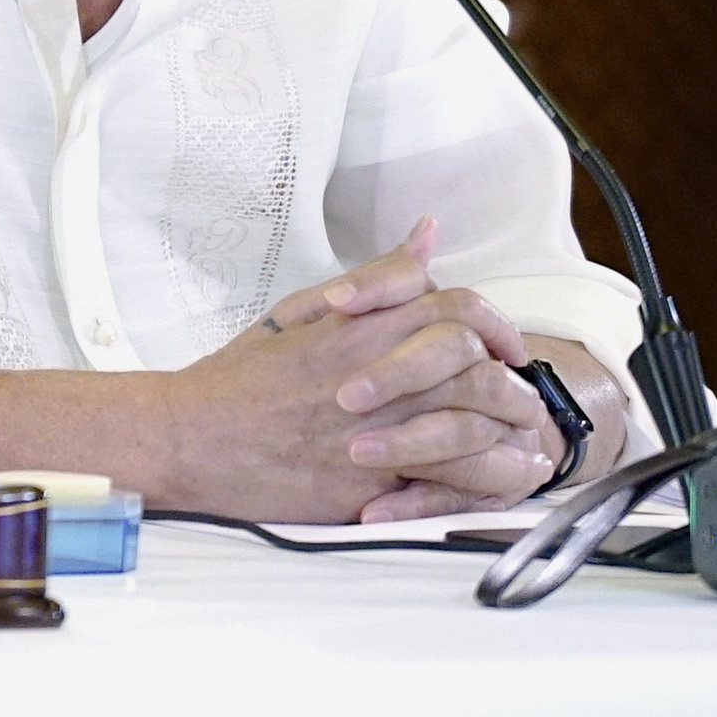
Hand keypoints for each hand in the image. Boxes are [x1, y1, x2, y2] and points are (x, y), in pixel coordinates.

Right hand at [140, 218, 549, 521]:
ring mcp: (374, 430)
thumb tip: (426, 234)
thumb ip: (374, 278)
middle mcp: (374, 375)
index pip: (454, 309)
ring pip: (472, 424)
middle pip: (475, 366)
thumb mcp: (301, 310)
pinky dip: (487, 482)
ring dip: (509, 432)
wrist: (191, 437)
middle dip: (513, 382)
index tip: (504, 345)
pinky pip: (448, 482)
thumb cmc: (240, 379)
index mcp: (359, 328)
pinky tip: (505, 482)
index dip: (494, 324)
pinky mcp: (367, 481)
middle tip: (521, 395)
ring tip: (524, 441)